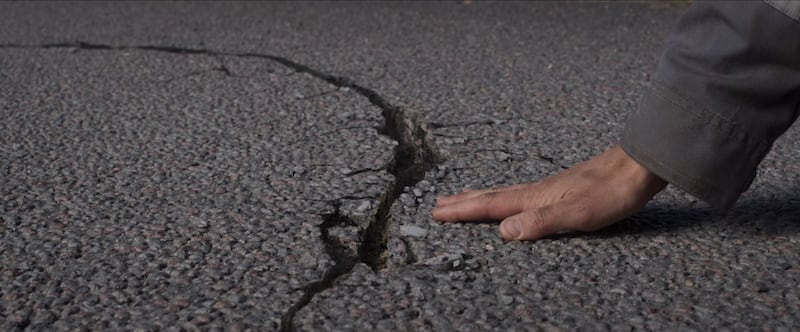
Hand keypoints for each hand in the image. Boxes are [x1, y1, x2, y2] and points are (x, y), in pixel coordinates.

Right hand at [432, 146, 666, 240]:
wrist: (637, 166)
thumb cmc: (611, 191)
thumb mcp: (577, 213)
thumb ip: (540, 222)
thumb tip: (504, 232)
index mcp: (535, 198)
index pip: (491, 206)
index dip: (463, 211)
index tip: (437, 213)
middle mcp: (536, 191)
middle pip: (491, 197)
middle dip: (463, 203)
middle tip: (438, 205)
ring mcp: (547, 188)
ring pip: (504, 193)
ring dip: (479, 197)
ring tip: (462, 197)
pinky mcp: (559, 189)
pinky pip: (518, 193)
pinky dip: (501, 196)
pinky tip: (510, 198)